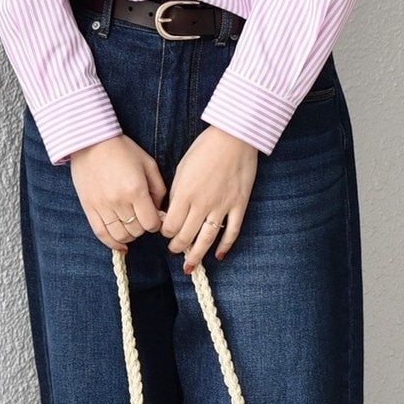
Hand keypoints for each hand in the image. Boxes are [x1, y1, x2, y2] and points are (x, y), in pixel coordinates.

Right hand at [69, 135, 166, 253]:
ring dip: (129, 236)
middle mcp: (119, 201)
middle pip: (137, 231)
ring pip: (120, 235)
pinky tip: (120, 245)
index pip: (151, 223)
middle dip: (143, 228)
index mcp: (136, 190)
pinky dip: (112, 243)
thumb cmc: (123, 150)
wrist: (91, 141)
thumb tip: (159, 210)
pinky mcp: (89, 208)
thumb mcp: (148, 164)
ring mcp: (102, 206)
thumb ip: (158, 188)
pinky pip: (101, 234)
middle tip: (142, 218)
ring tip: (132, 227)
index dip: (156, 224)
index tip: (154, 218)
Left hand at [159, 125, 257, 271]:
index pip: (170, 225)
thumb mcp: (182, 169)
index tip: (165, 232)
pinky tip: (218, 255)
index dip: (165, 233)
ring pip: (206, 239)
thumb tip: (173, 212)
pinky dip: (225, 246)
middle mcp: (202, 204)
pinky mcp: (239, 205)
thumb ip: (177, 193)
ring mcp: (222, 206)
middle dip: (177, 247)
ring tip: (189, 266)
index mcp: (184, 194)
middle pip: (186, 236)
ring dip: (196, 255)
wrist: (234, 138)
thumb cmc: (205, 149)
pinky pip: (231, 232)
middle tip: (175, 250)